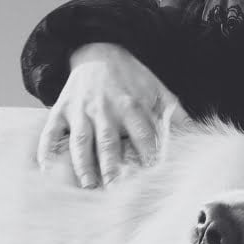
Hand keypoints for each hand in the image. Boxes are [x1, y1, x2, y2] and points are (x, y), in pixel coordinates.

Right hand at [36, 43, 179, 187]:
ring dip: (82, 165)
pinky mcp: (61, 110)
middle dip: (112, 168)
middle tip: (115, 193)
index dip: (148, 157)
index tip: (151, 180)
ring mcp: (80, 110)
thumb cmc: (132, 77)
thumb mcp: (158, 90)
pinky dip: (46, 150)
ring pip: (80, 141)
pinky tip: (46, 171)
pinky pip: (51, 132)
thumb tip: (197, 136)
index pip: (142, 136)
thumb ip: (177, 115)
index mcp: (131, 105)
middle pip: (109, 143)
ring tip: (86, 187)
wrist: (97, 50)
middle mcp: (105, 109)